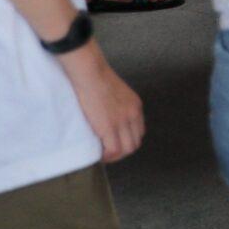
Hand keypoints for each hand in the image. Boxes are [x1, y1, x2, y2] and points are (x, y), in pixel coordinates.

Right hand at [64, 46, 143, 161]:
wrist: (90, 72)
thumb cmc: (95, 76)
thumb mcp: (115, 91)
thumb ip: (117, 104)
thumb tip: (107, 113)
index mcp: (135, 106)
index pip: (138, 131)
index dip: (127, 140)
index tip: (115, 142)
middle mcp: (133, 114)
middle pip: (135, 142)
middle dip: (123, 150)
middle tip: (108, 152)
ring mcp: (122, 121)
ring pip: (127, 149)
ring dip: (115, 156)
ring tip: (103, 155)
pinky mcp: (109, 127)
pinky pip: (114, 150)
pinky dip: (107, 156)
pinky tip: (99, 154)